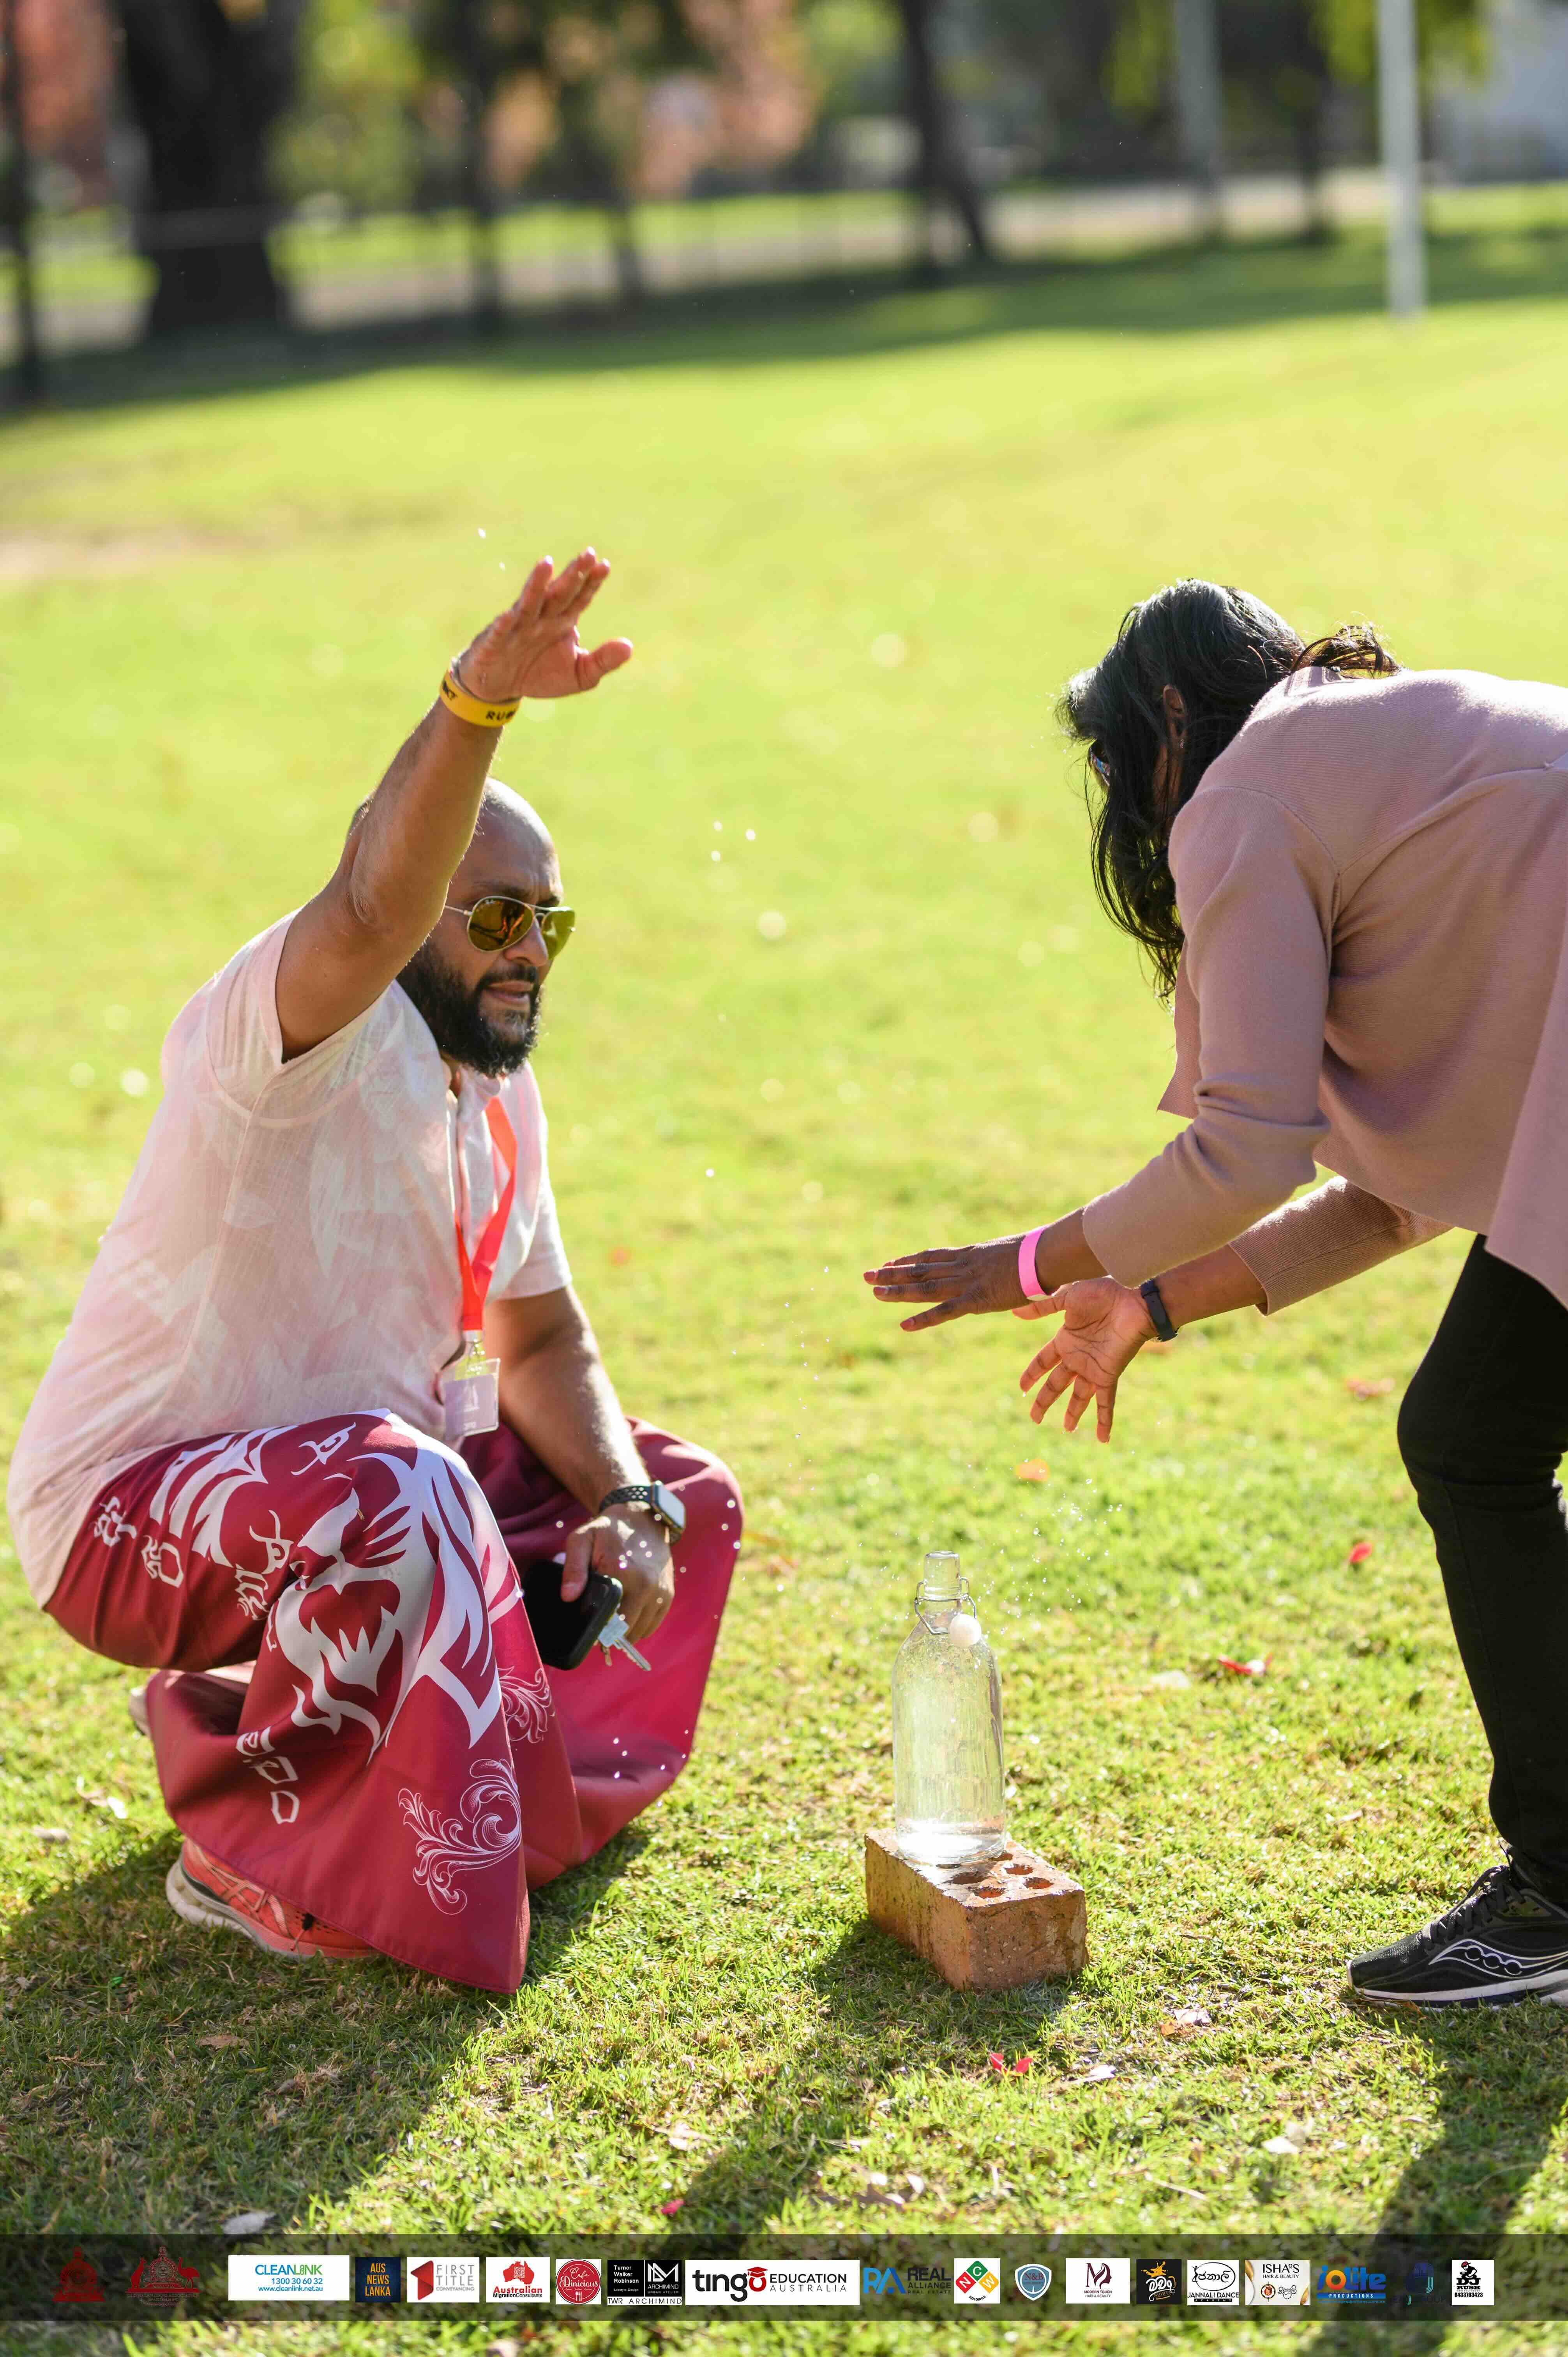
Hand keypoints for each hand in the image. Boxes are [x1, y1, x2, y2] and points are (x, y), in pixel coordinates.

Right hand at [456, 550, 632, 704]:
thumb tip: (629, 647)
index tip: (605, 565)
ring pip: (529, 604)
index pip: (580, 598)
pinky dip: (504, 625)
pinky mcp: (494, 644)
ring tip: (546, 563)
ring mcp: (517, 628)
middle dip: (573, 575)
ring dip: (537, 585)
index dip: (591, 582)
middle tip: (588, 554)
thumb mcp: (579, 675)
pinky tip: (509, 615)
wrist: (500, 688)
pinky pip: (501, 633)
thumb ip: (603, 661)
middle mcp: (541, 619)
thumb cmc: (540, 675)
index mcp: (562, 622)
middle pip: (559, 594)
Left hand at [562, 1507, 673, 1645]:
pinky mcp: (669, 1594)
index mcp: (624, 1574)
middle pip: (626, 1630)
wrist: (642, 1519)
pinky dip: (640, 1625)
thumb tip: (568, 1597)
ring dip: (626, 1630)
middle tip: (599, 1622)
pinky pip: (653, 1624)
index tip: (590, 1626)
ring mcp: (661, 1592)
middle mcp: (648, 1586)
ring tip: (613, 1617)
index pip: (610, 1620)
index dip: (598, 1629)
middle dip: (610, 1632)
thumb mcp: (582, 1540)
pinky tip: (628, 1613)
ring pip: (641, 1631)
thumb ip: (573, 1568)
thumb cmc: (608, 1531)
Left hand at [863, 1234, 1033, 1331]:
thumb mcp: (1009, 1255)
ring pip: (925, 1288)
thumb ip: (997, 1263)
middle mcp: (962, 1267)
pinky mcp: (977, 1300)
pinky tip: (904, 1325)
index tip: (888, 1263)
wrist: (1045, 1255)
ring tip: (874, 1293)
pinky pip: (945, 1311)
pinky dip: (924, 1318)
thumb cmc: (1036, 1254)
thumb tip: (1000, 1268)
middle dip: (891, 1273)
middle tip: (866, 1276)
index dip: (907, 1260)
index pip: (931, 1256)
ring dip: (898, 1291)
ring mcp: (967, 1283)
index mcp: (969, 1254)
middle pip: (920, 1270)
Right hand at [1017, 1277, 1156, 1441]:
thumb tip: (1015, 1312)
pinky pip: (1105, 1402)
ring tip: (1067, 1429)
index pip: (1043, 1362)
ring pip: (1079, 1397)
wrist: (1132, 1300)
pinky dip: (1104, 1420)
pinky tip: (1103, 1439)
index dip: (1032, 1374)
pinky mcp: (1108, 1375)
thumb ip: (1043, 1307)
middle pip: (1057, 1385)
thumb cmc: (1103, 1293)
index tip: (1022, 1388)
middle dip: (1045, 1401)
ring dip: (1073, 1414)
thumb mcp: (1068, 1297)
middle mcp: (1078, 1358)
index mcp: (1066, 1340)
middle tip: (1035, 1418)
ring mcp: (1093, 1369)